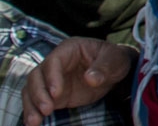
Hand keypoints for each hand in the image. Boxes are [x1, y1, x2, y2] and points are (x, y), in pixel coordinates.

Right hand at [21, 38, 136, 125]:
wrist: (116, 72)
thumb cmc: (115, 60)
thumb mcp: (116, 59)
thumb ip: (104, 67)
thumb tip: (90, 78)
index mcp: (70, 49)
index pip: (53, 61)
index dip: (52, 76)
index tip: (57, 93)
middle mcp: (56, 63)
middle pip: (37, 76)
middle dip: (38, 93)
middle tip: (47, 109)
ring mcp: (52, 80)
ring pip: (32, 90)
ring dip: (31, 105)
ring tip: (34, 122)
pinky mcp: (53, 95)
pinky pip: (37, 102)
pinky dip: (33, 112)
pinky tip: (34, 123)